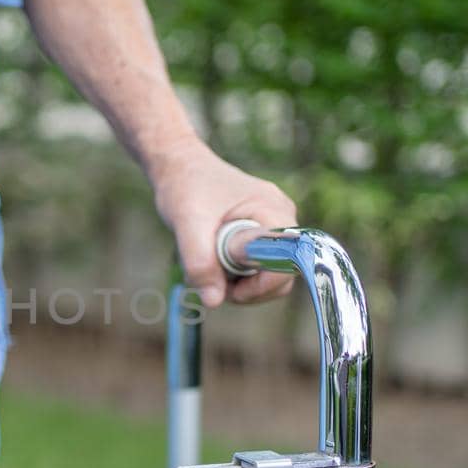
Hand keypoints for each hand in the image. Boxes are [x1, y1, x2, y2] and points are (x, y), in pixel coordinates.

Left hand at [149, 137, 297, 307]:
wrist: (179, 166)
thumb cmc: (185, 186)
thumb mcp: (187, 223)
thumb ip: (199, 262)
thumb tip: (214, 301)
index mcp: (274, 210)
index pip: (287, 265)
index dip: (260, 286)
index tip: (228, 289)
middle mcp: (283, 219)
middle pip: (282, 276)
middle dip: (247, 289)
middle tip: (212, 282)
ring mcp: (274, 227)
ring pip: (269, 275)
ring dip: (239, 283)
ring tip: (209, 268)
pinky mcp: (262, 235)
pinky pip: (259, 267)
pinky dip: (236, 274)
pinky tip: (214, 261)